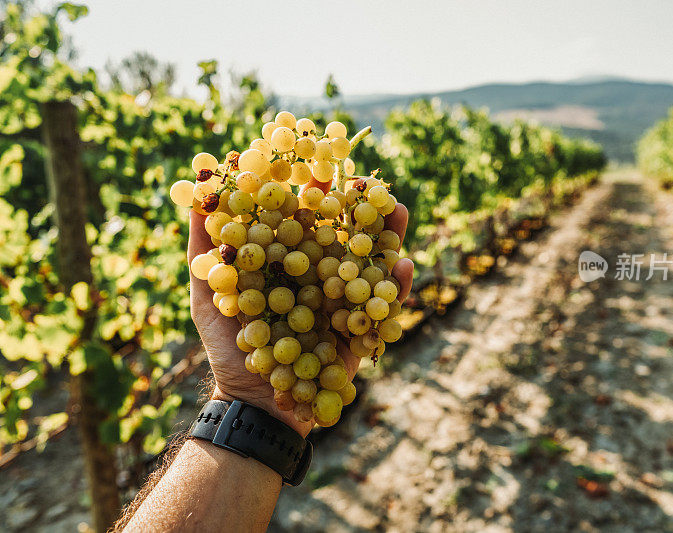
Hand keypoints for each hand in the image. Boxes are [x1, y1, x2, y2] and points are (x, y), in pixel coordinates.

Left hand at [187, 177, 413, 436]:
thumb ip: (205, 251)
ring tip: (397, 210)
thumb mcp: (207, 297)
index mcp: (290, 263)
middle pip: (346, 234)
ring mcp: (344, 302)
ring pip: (373, 262)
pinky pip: (385, 306)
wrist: (253, 402)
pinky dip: (397, 287)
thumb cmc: (229, 348)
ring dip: (389, 236)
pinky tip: (402, 265)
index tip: (318, 167)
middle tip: (368, 181)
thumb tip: (192, 195)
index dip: (315, 194)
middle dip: (359, 206)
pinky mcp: (362, 330)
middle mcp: (321, 276)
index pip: (308, 220)